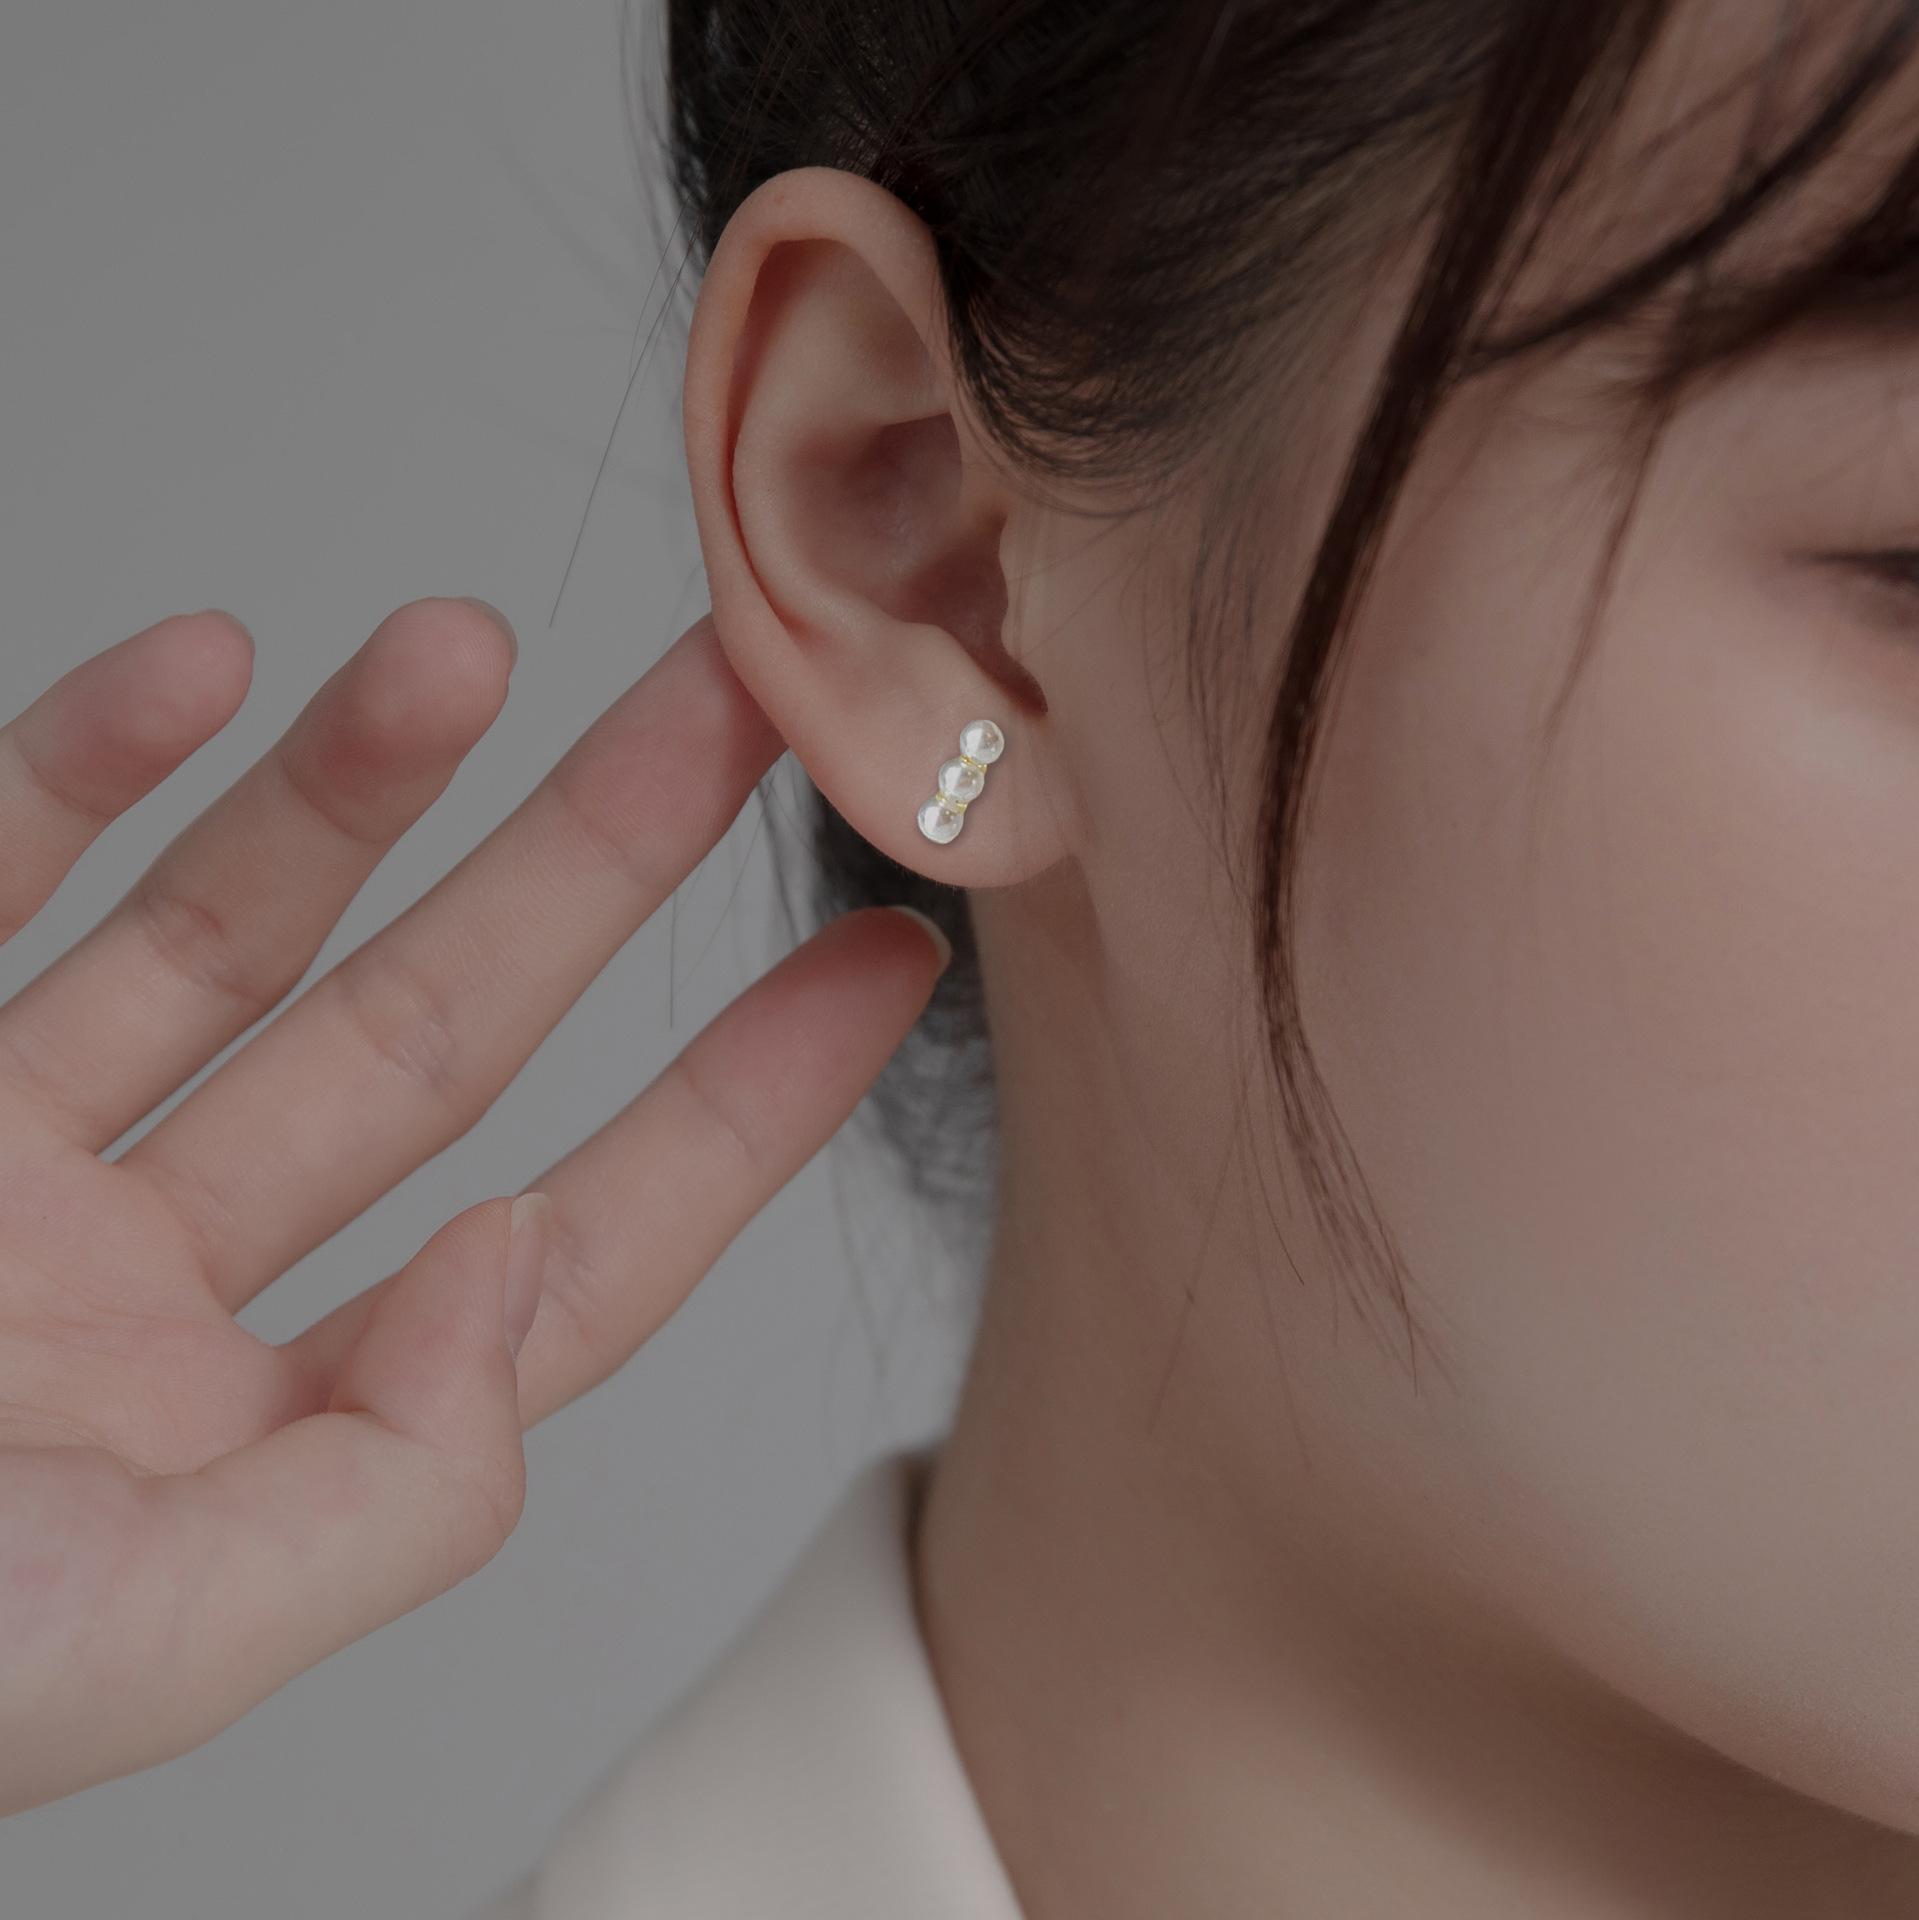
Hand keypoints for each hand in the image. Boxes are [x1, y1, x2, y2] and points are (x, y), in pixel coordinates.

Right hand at [0, 600, 948, 1815]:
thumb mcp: (148, 1638)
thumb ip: (395, 1488)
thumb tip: (536, 1273)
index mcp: (261, 1432)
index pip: (582, 1244)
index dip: (751, 1105)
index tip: (888, 960)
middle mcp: (164, 1288)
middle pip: (444, 1036)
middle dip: (603, 866)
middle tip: (748, 707)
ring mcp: (11, 1165)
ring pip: (233, 932)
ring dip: (359, 781)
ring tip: (471, 644)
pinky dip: (93, 761)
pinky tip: (210, 665)